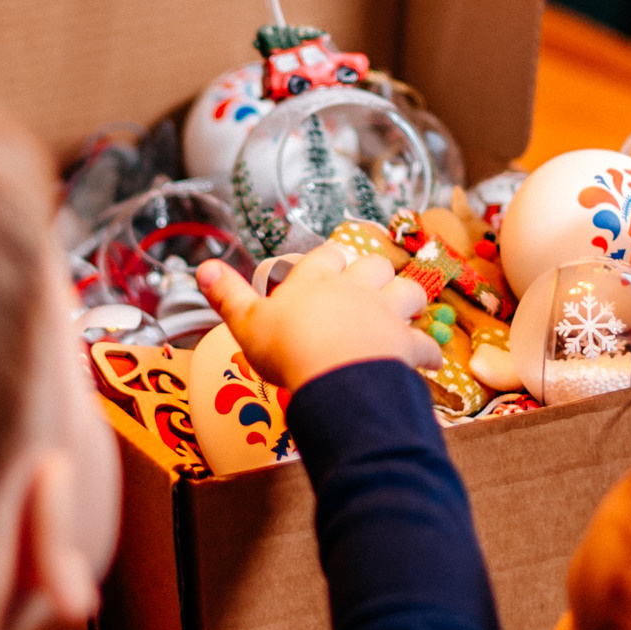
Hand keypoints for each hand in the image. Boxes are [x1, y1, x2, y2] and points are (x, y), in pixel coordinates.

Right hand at [194, 244, 439, 392]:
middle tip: (369, 289)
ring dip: (409, 300)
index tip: (328, 267)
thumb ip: (228, 295)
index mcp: (315, 282)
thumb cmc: (288, 348)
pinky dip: (427, 351)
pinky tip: (428, 361)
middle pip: (374, 265)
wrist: (335, 374)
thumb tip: (202, 268)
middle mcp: (354, 289)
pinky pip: (424, 344)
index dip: (328, 260)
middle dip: (375, 274)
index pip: (326, 255)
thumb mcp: (247, 323)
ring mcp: (385, 312)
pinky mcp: (405, 342)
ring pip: (408, 291)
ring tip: (405, 313)